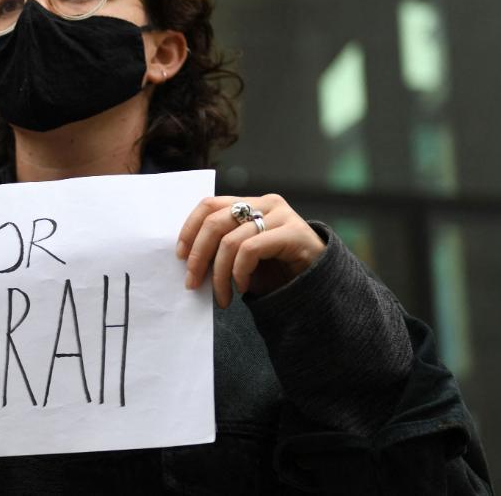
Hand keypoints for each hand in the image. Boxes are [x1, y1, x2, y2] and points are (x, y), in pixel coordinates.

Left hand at [176, 194, 325, 307]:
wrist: (321, 284)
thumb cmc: (278, 270)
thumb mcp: (243, 255)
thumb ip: (221, 247)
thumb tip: (187, 260)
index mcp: (249, 203)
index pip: (209, 205)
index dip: (189, 229)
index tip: (179, 256)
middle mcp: (265, 203)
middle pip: (215, 222)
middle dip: (198, 256)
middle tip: (192, 282)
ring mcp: (281, 215)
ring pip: (231, 241)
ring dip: (219, 274)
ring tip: (222, 297)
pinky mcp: (293, 233)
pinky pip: (251, 250)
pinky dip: (240, 272)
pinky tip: (243, 287)